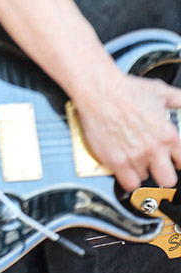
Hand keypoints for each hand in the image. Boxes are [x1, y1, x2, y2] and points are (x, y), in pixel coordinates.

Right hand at [73, 67, 180, 190]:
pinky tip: (123, 167)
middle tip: (153, 165)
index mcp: (168, 136)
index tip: (169, 160)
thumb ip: (179, 100)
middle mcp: (154, 149)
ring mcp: (134, 157)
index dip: (174, 161)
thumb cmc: (125, 89)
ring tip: (131, 157)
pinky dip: (127, 178)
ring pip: (144, 179)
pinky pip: (128, 183)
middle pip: (168, 179)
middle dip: (161, 172)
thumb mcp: (161, 92)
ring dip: (139, 170)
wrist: (99, 90)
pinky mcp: (115, 161)